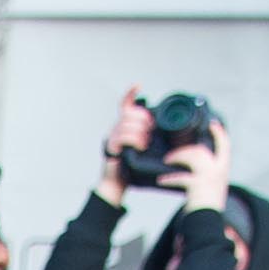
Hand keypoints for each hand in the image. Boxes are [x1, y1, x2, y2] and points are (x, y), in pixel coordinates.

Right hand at [99, 84, 152, 202]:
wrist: (117, 184)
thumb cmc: (130, 168)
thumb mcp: (141, 148)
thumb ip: (146, 136)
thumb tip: (157, 129)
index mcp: (123, 127)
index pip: (124, 105)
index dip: (130, 94)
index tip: (138, 85)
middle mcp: (115, 129)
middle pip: (129, 113)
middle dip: (143, 119)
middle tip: (152, 131)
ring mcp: (112, 137)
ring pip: (127, 123)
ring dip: (141, 132)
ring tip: (146, 143)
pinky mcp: (111, 147)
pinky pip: (124, 136)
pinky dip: (135, 140)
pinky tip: (141, 147)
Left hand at [166, 119, 231, 214]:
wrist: (208, 221)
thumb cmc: (206, 206)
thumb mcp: (212, 186)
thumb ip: (207, 174)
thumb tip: (192, 163)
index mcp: (224, 168)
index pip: (225, 145)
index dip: (219, 133)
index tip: (212, 123)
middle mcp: (219, 170)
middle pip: (201, 150)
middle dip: (184, 150)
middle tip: (172, 155)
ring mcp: (209, 176)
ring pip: (191, 157)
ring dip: (177, 157)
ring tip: (167, 161)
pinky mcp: (197, 185)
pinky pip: (180, 178)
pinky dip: (169, 179)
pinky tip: (161, 180)